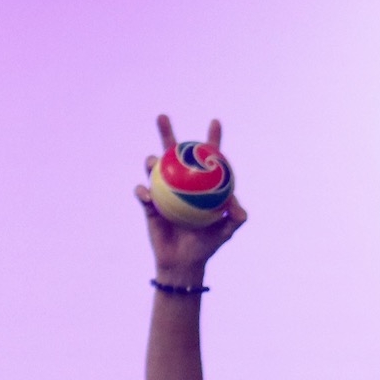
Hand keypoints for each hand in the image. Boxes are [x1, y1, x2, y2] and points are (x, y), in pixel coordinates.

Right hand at [135, 115, 246, 276]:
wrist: (183, 263)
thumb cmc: (206, 246)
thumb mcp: (225, 232)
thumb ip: (234, 218)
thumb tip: (237, 206)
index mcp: (200, 185)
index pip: (207, 159)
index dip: (212, 139)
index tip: (215, 122)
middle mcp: (180, 183)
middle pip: (173, 154)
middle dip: (166, 133)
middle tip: (162, 116)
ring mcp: (163, 192)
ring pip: (153, 169)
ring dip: (152, 161)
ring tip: (154, 160)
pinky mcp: (149, 205)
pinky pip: (143, 193)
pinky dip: (143, 191)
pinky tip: (146, 194)